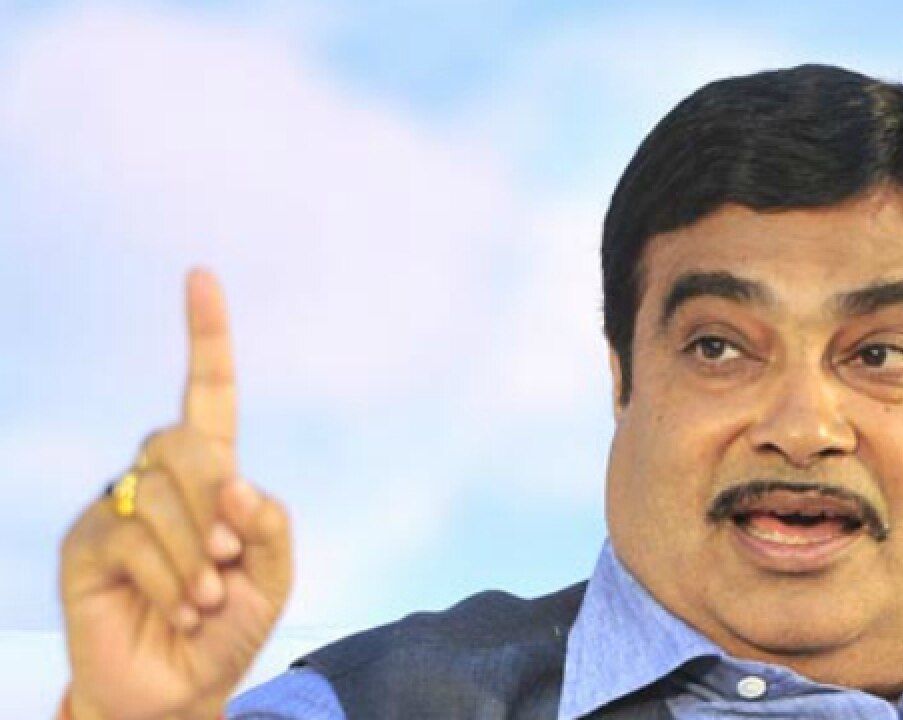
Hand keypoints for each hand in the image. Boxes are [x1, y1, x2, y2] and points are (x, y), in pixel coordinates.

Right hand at [59, 270, 292, 719]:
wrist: (183, 687)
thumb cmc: (229, 625)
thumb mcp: (273, 574)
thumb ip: (270, 522)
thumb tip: (235, 480)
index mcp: (213, 472)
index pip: (208, 392)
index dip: (206, 336)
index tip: (201, 277)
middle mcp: (160, 477)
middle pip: (185, 439)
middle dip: (216, 500)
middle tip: (229, 557)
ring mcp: (117, 505)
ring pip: (160, 492)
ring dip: (197, 554)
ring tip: (205, 598)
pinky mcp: (87, 543)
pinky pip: (132, 537)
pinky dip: (172, 579)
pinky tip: (179, 607)